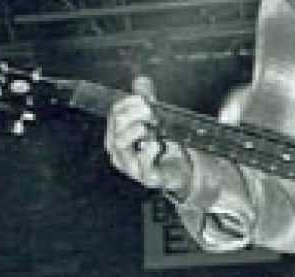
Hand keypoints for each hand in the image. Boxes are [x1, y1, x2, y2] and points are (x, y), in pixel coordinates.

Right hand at [105, 76, 191, 192]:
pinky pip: (142, 164)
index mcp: (118, 135)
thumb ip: (147, 101)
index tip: (146, 99)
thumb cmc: (161, 145)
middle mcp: (118, 152)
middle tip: (151, 111)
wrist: (179, 170)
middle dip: (133, 115)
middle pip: (116, 126)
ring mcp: (130, 166)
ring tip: (150, 127)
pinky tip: (157, 144)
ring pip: (120, 144)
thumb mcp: (155, 121)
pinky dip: (148, 151)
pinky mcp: (146, 177)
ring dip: (135, 130)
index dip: (129, 103)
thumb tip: (141, 79)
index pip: (115, 114)